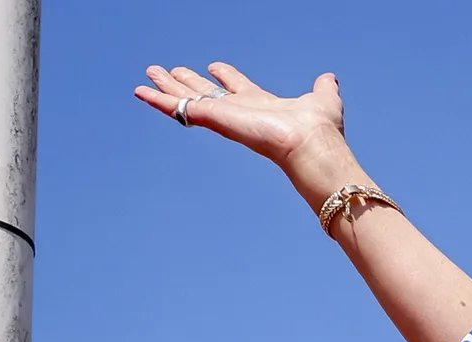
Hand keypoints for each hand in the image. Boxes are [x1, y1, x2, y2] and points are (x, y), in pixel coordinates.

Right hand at [134, 60, 356, 185]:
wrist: (309, 145)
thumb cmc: (319, 130)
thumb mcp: (324, 99)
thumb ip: (323, 88)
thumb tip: (329, 79)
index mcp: (260, 104)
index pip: (237, 88)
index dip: (226, 76)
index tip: (214, 67)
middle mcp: (238, 111)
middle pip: (206, 93)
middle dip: (187, 82)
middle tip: (167, 71)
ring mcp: (223, 116)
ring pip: (188, 100)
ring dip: (166, 88)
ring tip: (148, 75)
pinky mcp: (212, 118)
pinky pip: (180, 108)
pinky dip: (159, 100)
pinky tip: (141, 91)